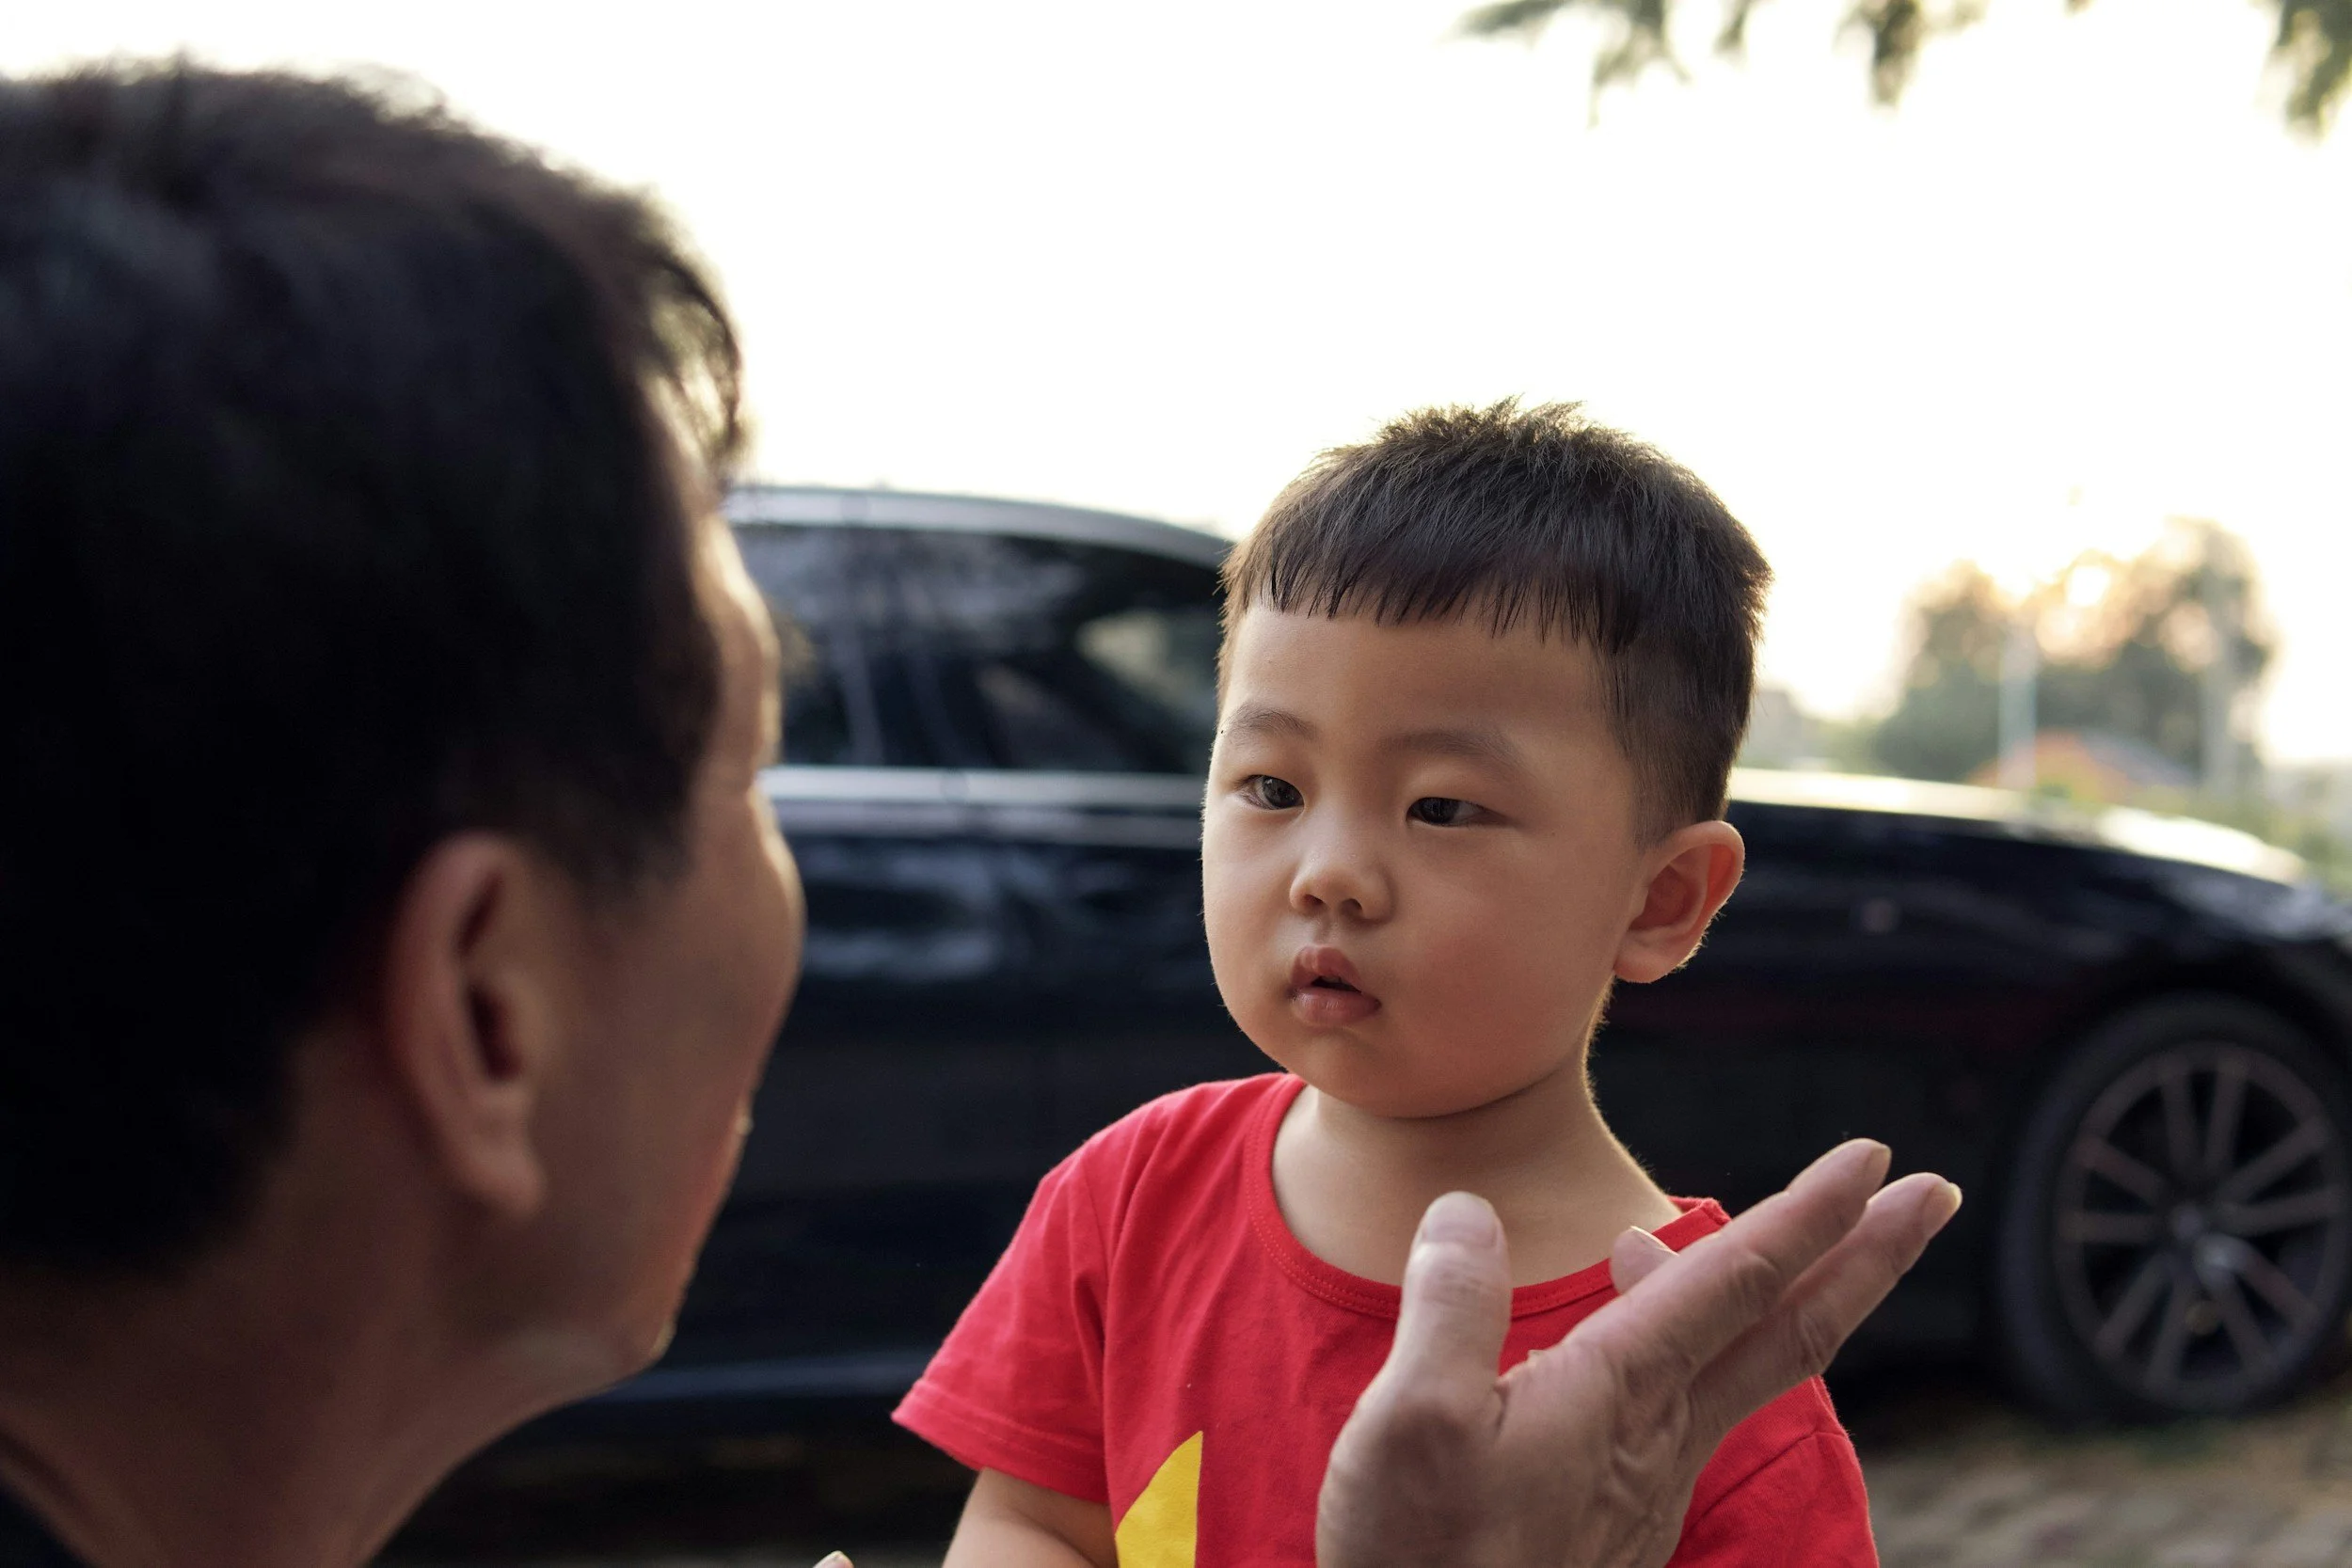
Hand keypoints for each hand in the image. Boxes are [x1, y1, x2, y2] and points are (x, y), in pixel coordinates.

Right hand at [1316, 1140, 1959, 1567]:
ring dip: (1789, 1299)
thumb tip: (1473, 1214)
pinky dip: (1703, 1350)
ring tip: (1780, 1242)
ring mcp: (1647, 1488)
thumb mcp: (1412, 1420)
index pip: (1737, 1281)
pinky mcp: (1618, 1524)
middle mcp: (1657, 1438)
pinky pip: (1687, 1412)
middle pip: (1790, 1333)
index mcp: (1617, 1395)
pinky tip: (1658, 1346)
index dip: (1809, 1212)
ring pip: (1742, 1373)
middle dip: (1867, 1257)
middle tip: (1935, 1194)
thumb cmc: (1419, 1559)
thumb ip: (1452, 1305)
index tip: (1876, 1157)